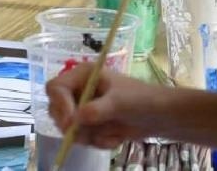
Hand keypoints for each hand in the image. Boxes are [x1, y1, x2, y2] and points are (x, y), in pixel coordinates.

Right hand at [45, 61, 166, 150]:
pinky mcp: (91, 125)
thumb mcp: (119, 102)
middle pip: (57, 109)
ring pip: (70, 128)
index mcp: (82, 76)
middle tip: (87, 136)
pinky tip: (115, 138)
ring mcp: (84, 108)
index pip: (56, 88)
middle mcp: (79, 90)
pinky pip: (83, 138)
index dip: (59, 105)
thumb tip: (75, 120)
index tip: (70, 123)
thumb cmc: (141, 100)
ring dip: (89, 136)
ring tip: (111, 135)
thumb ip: (97, 110)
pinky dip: (98, 142)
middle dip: (72, 126)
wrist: (160, 117)